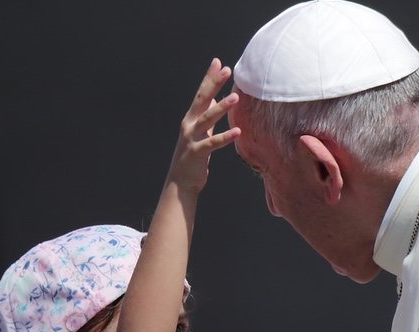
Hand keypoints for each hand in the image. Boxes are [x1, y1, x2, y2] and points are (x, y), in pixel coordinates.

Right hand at [167, 58, 240, 193]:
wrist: (180, 181)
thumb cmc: (193, 155)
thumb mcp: (200, 132)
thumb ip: (206, 114)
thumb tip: (215, 97)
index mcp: (191, 118)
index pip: (201, 93)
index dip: (209, 78)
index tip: (218, 62)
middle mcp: (189, 124)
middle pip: (202, 100)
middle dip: (213, 84)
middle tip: (226, 70)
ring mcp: (191, 138)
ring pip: (207, 119)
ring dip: (221, 108)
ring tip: (235, 98)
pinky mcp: (197, 153)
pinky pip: (212, 143)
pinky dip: (225, 137)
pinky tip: (238, 131)